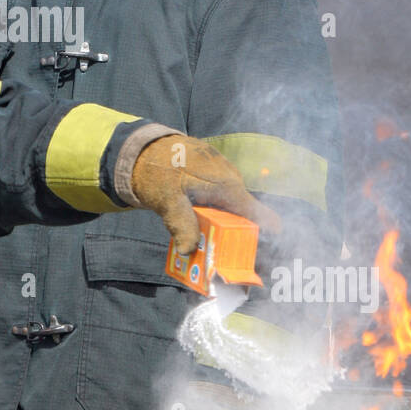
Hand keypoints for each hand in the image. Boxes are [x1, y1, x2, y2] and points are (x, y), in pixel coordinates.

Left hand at [132, 133, 280, 254]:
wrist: (143, 148)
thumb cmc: (158, 170)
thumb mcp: (167, 200)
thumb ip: (181, 225)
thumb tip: (189, 251)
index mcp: (226, 185)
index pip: (256, 211)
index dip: (266, 231)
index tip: (267, 251)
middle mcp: (230, 180)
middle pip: (242, 216)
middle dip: (236, 239)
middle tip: (226, 261)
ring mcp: (222, 177)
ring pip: (229, 209)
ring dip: (222, 228)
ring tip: (210, 249)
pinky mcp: (212, 177)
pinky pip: (219, 201)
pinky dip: (213, 216)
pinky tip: (199, 228)